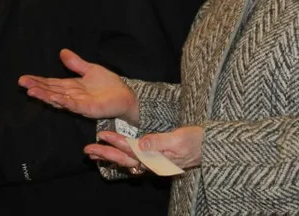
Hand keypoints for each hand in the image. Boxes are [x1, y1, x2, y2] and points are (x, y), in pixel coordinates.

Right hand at [18, 49, 138, 123]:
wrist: (126, 96)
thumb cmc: (109, 85)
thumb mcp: (90, 69)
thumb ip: (76, 63)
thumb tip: (62, 51)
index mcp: (71, 86)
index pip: (51, 83)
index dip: (37, 81)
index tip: (24, 78)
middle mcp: (71, 96)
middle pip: (50, 91)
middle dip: (36, 87)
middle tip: (22, 83)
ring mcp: (78, 103)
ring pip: (57, 99)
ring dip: (44, 95)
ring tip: (31, 91)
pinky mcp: (87, 109)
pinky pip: (72, 105)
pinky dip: (62, 101)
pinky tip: (52, 97)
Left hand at [86, 126, 200, 172]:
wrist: (211, 147)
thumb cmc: (197, 141)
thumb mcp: (179, 139)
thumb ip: (160, 142)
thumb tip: (142, 143)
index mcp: (158, 158)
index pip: (132, 150)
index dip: (116, 143)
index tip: (102, 135)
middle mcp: (153, 163)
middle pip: (125, 159)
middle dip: (105, 154)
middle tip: (87, 150)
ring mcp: (154, 163)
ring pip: (127, 161)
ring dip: (109, 157)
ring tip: (93, 154)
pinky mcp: (155, 160)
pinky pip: (133, 161)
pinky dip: (120, 158)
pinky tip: (111, 156)